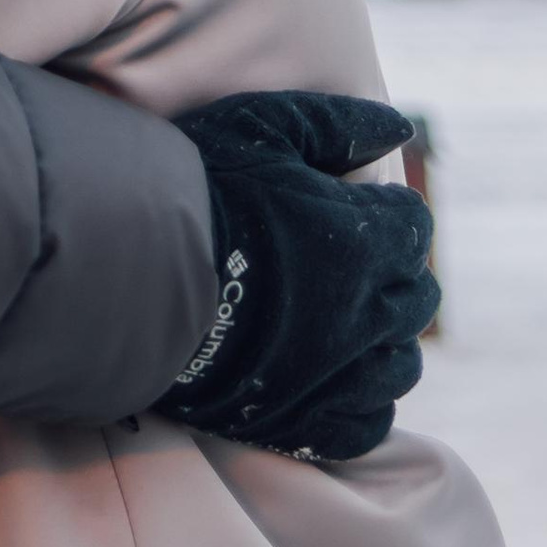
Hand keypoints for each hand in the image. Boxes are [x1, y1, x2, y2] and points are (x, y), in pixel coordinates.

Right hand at [152, 91, 437, 461]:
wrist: (131, 277)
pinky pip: (366, 424)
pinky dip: (360, 405)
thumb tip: (397, 129)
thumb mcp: (262, 126)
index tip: (351, 210)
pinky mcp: (307, 421)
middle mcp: (368, 310)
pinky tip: (330, 382)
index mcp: (368, 238)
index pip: (413, 225)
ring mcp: (341, 374)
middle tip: (345, 265)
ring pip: (399, 365)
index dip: (384, 214)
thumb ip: (336, 122)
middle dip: (392, 276)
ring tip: (343, 327)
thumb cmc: (195, 190)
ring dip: (382, 342)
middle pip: (415, 296)